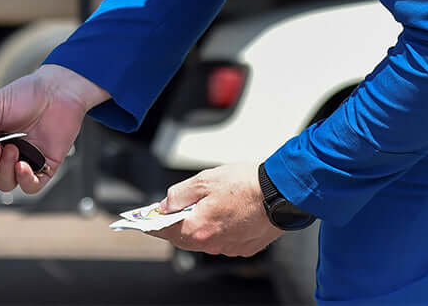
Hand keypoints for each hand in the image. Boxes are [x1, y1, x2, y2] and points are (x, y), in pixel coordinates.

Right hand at [0, 64, 107, 194]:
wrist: (57, 90)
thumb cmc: (27, 93)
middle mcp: (5, 153)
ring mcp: (24, 161)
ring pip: (6, 184)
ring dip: (5, 171)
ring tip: (13, 149)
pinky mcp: (44, 166)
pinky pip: (31, 187)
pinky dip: (25, 181)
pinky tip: (23, 166)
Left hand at [148, 162, 282, 257]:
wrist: (281, 192)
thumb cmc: (245, 183)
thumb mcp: (205, 179)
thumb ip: (180, 193)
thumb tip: (165, 204)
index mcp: (198, 229)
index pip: (166, 230)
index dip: (154, 223)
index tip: (146, 219)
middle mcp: (212, 244)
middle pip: (185, 237)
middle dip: (177, 223)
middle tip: (171, 210)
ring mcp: (230, 248)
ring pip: (206, 239)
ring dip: (200, 225)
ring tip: (201, 206)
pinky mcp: (245, 247)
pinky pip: (225, 239)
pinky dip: (220, 228)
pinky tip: (224, 213)